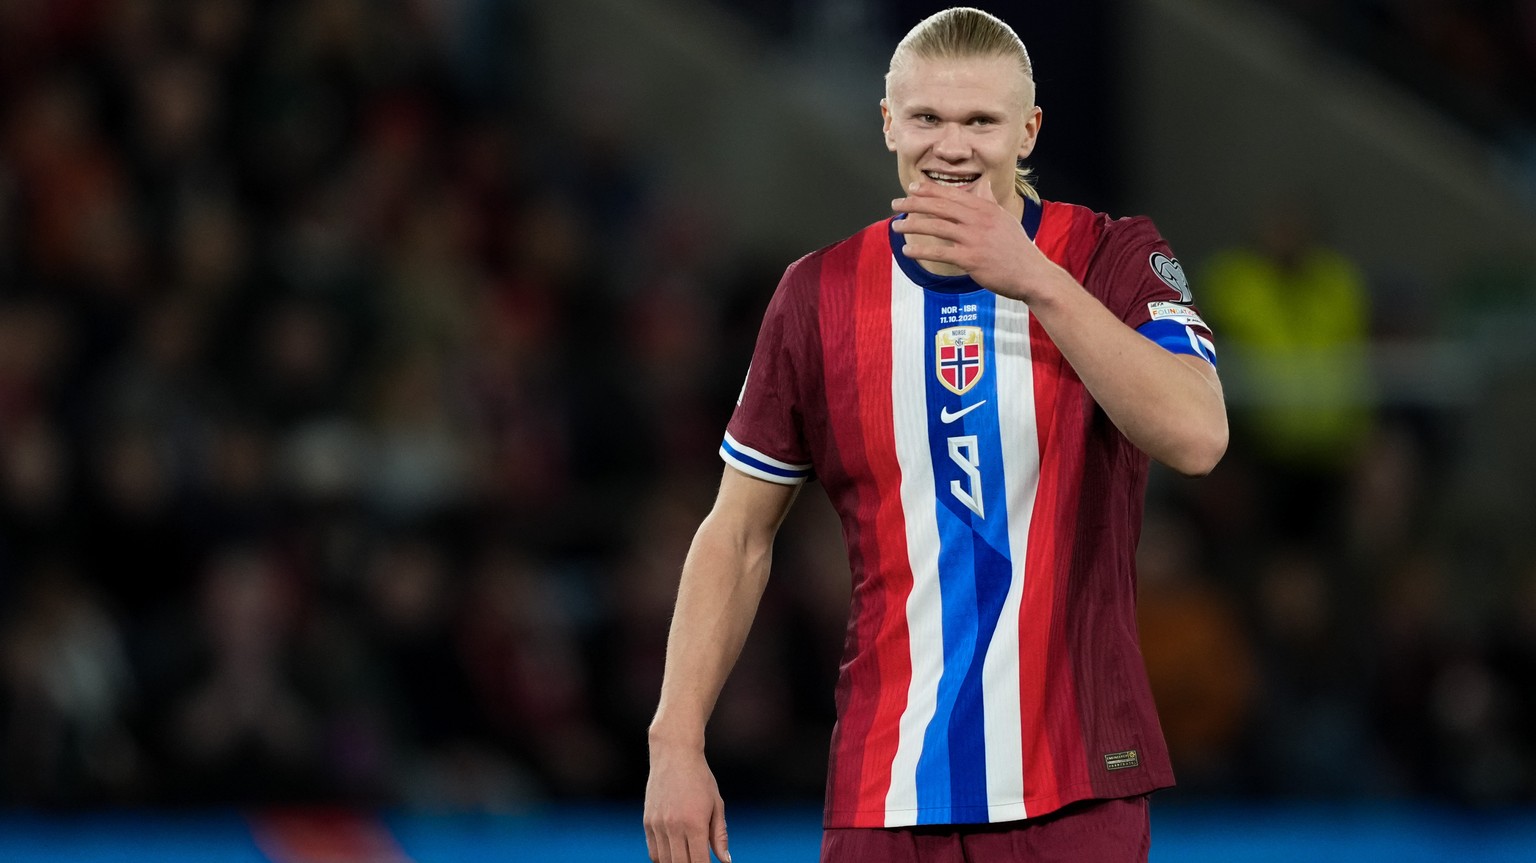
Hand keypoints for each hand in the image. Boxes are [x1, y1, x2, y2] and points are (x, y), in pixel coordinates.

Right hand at [644, 745, 730, 862]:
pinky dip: (663, 859)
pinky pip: (653, 851)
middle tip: (699, 861)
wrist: (674, 754)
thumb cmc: (701, 779)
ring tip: (687, 858)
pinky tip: (674, 855)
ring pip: (664, 861)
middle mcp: (674, 826)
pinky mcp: (647, 822)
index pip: (699, 861)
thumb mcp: (717, 805)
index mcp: (695, 823)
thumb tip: (725, 861)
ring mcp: (658, 825)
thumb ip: (720, 835)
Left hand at [891, 179, 1061, 302]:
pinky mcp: (971, 259)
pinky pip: (940, 252)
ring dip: (912, 225)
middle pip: (939, 207)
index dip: (929, 190)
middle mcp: (978, 219)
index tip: (911, 189)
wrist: (1032, 274)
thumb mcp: (1005, 219)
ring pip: (936, 227)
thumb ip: (990, 201)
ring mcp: (974, 239)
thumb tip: (984, 184)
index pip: (952, 194)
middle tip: (895, 204)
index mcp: (985, 208)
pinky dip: (921, 251)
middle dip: (914, 204)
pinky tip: (907, 250)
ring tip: (896, 225)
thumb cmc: (1017, 249)